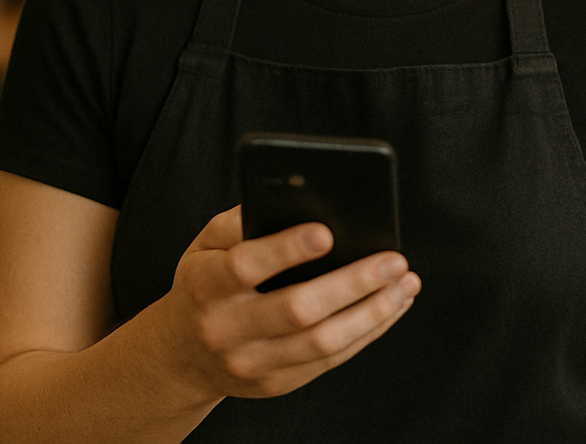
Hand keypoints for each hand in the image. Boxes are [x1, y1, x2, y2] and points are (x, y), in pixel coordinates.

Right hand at [160, 206, 419, 400]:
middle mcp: (226, 329)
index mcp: (205, 285)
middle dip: (354, 283)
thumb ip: (240, 220)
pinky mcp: (276, 384)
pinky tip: (391, 306)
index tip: (327, 232)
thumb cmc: (204, 284)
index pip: (245, 267)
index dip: (286, 250)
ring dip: (374, 312)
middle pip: (298, 310)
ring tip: (405, 283)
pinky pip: (331, 360)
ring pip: (323, 342)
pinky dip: (368, 332)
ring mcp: (252, 362)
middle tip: (394, 260)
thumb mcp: (204, 245)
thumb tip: (296, 201)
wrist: (181, 356)